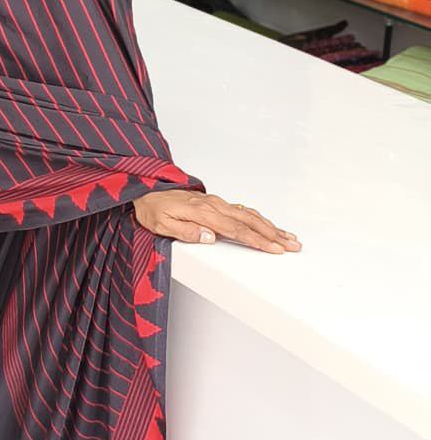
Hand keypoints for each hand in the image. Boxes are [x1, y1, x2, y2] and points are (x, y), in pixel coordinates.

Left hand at [133, 190, 301, 254]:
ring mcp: (216, 203)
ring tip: (288, 237)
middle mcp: (213, 206)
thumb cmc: (152, 210)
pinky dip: (258, 218)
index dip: (257, 240)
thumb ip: (185, 231)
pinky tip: (268, 225)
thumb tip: (210, 237)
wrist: (146, 190)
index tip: (274, 248)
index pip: (236, 229)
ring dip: (270, 226)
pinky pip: (241, 210)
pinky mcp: (215, 203)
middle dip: (273, 234)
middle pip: (249, 221)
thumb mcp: (161, 224)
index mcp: (202, 213)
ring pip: (248, 215)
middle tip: (293, 245)